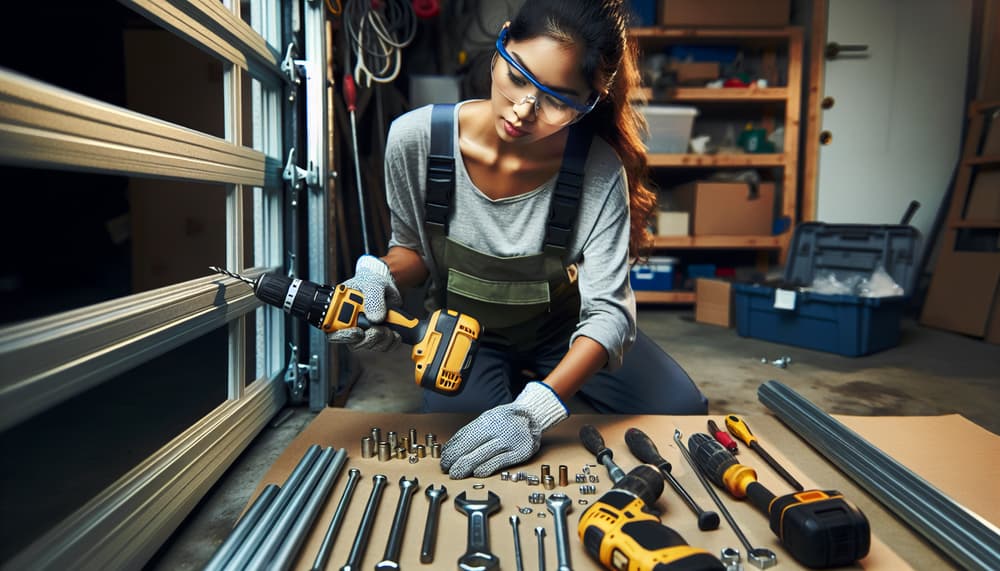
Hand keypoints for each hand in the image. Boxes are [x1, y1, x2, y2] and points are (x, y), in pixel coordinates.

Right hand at [327, 255, 402, 350]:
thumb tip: (375, 318)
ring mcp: (365, 332)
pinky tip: (395, 332)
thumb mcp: (372, 285)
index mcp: (340, 313)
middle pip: (355, 344)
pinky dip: (392, 342)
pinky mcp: (379, 336)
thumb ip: (373, 299)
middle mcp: (351, 325)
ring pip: (371, 347)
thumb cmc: (371, 282)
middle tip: (380, 328)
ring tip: (389, 327)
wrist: (385, 285)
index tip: (358, 332)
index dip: (345, 337)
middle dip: (370, 339)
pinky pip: (385, 347)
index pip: (334, 333)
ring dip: (383, 340)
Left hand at [440, 382, 568, 477]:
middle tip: (447, 469)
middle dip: (455, 459)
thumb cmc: (508, 419)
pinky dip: (486, 468)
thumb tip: (454, 446)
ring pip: (482, 455)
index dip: (452, 449)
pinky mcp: (519, 453)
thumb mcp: (489, 418)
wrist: (533, 416)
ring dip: (466, 466)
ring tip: (457, 474)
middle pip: (470, 446)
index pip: (464, 436)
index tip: (444, 458)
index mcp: (487, 420)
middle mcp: (497, 429)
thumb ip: (474, 431)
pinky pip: (499, 462)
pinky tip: (477, 473)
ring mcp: (508, 441)